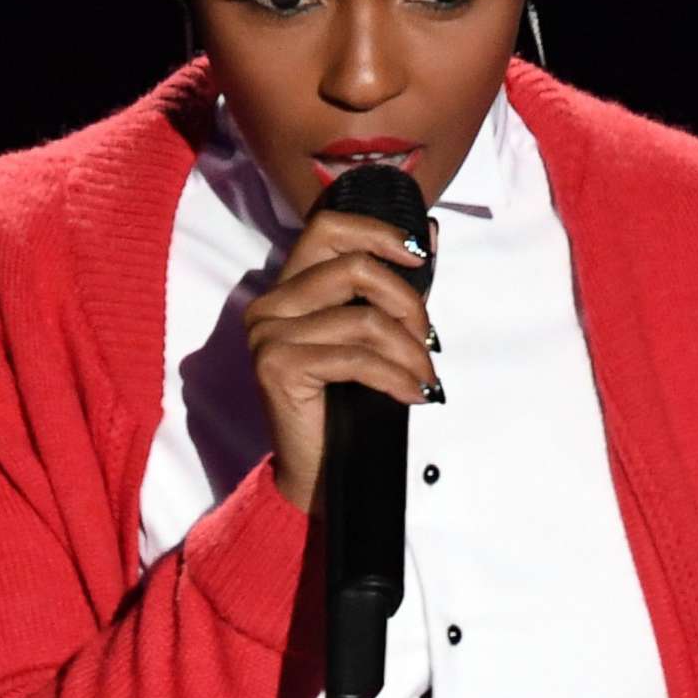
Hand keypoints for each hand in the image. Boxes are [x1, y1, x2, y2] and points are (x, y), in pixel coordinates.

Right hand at [245, 206, 440, 516]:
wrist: (321, 470)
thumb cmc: (348, 403)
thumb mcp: (370, 336)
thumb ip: (390, 288)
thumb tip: (428, 233)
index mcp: (288, 288)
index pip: (327, 227)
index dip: (377, 232)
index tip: (418, 257)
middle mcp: (269, 304)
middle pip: (352, 267)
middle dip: (406, 301)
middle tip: (428, 341)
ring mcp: (268, 334)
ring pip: (362, 319)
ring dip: (409, 351)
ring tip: (426, 377)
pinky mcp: (277, 366)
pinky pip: (356, 359)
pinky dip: (396, 377)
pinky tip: (415, 395)